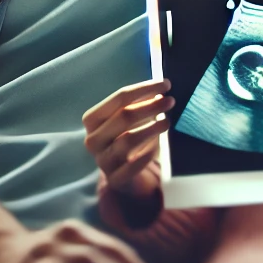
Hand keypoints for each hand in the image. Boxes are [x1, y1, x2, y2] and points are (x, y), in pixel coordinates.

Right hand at [83, 79, 173, 199]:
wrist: (121, 175)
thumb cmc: (126, 137)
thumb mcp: (127, 120)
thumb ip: (139, 103)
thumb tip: (161, 88)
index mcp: (92, 120)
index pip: (119, 98)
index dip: (144, 89)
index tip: (166, 84)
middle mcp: (93, 140)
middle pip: (124, 116)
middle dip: (150, 106)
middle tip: (170, 101)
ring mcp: (102, 160)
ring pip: (128, 139)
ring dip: (152, 128)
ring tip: (167, 121)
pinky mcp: (115, 179)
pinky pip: (135, 164)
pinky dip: (149, 152)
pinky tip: (160, 145)